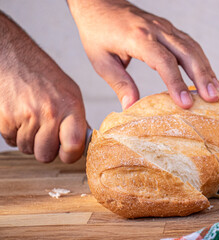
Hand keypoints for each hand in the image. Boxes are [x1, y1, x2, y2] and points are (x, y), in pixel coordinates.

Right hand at [0, 12, 86, 162]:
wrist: (13, 58)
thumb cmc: (43, 76)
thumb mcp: (70, 93)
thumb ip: (77, 118)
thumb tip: (83, 142)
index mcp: (71, 106)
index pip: (74, 146)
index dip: (70, 155)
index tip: (68, 152)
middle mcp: (50, 112)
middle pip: (46, 155)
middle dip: (45, 149)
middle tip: (46, 134)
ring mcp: (26, 116)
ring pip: (27, 149)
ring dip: (29, 140)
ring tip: (32, 119)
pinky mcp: (6, 119)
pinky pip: (11, 141)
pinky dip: (14, 133)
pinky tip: (19, 116)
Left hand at [68, 0, 218, 109]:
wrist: (99, 3)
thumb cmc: (97, 32)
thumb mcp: (101, 60)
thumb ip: (119, 83)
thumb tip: (131, 108)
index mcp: (138, 38)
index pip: (163, 62)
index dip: (176, 83)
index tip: (186, 104)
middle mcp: (156, 30)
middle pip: (186, 52)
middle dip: (202, 76)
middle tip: (212, 98)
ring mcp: (164, 27)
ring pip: (192, 47)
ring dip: (206, 68)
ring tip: (215, 90)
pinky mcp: (168, 28)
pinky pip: (189, 43)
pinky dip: (201, 59)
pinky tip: (207, 74)